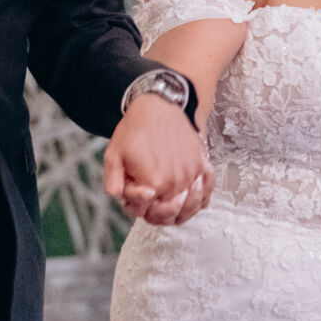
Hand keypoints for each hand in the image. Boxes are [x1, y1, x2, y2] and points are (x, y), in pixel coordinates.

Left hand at [103, 94, 211, 225]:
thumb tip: (120, 199)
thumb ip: (113, 182)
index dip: (131, 203)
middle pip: (166, 216)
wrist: (161, 105)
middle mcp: (175, 184)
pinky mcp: (202, 166)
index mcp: (152, 183)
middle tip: (146, 200)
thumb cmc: (136, 129)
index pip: (141, 211)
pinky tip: (192, 200)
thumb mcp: (114, 154)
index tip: (130, 190)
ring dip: (177, 213)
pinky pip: (207, 192)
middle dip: (152, 213)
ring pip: (189, 209)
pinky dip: (201, 200)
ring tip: (168, 205)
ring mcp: (191, 176)